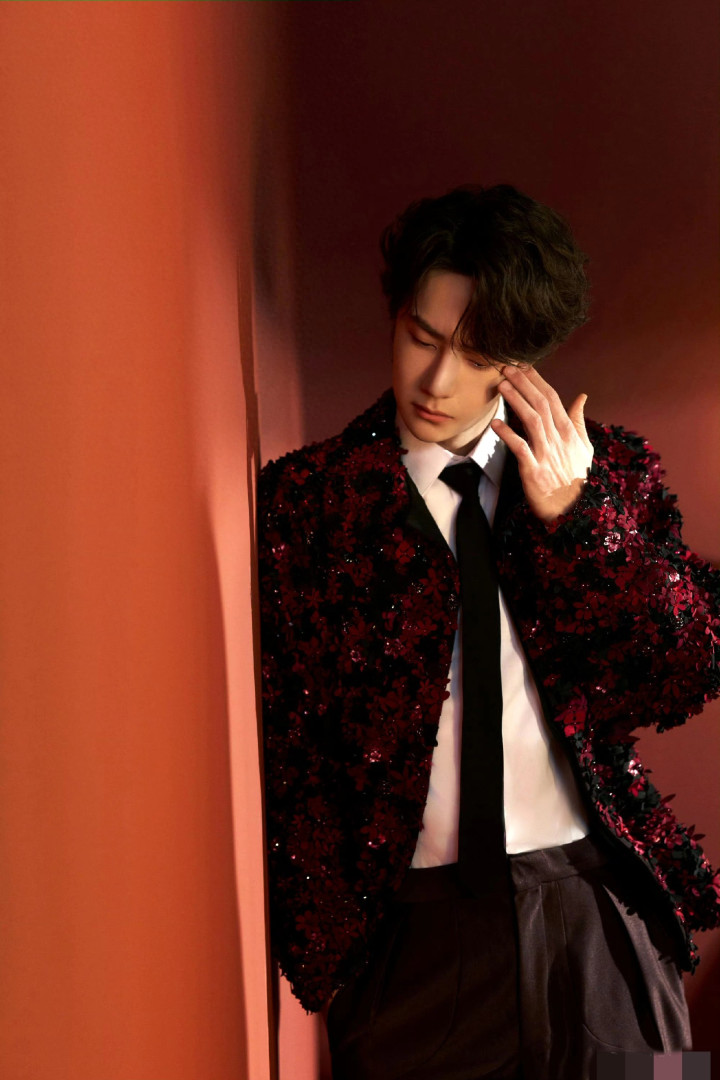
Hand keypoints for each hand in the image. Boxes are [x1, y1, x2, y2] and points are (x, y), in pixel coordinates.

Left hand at [491, 365, 593, 523]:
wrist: (576, 509)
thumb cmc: (578, 477)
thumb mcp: (584, 447)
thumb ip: (578, 420)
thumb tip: (581, 396)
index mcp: (569, 432)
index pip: (553, 398)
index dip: (538, 381)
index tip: (524, 366)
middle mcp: (558, 439)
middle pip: (541, 404)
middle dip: (524, 384)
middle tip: (507, 367)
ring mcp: (546, 454)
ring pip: (531, 421)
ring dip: (516, 401)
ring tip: (502, 385)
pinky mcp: (534, 471)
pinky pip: (520, 448)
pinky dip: (508, 435)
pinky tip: (496, 423)